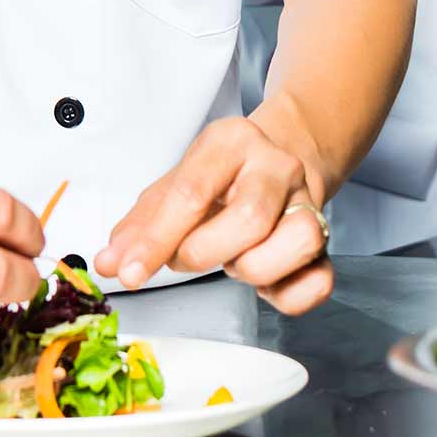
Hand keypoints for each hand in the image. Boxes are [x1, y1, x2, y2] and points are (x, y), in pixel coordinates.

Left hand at [94, 116, 333, 315]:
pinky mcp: (327, 242)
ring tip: (233, 260)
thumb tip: (109, 263)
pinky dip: (287, 295)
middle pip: (249, 218)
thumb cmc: (221, 178)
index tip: (129, 273)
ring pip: (297, 241)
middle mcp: (277, 166)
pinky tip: (264, 281)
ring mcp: (309, 202)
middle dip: (205, 252)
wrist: (281, 159)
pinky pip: (319, 281)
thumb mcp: (173, 186)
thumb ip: (139, 226)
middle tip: (187, 256)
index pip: (191, 192)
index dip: (156, 240)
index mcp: (231, 142)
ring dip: (253, 268)